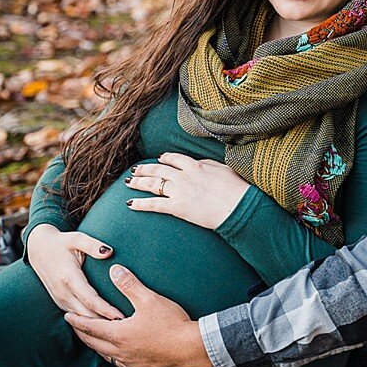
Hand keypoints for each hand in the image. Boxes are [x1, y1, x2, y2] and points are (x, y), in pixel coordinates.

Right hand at [24, 223, 124, 320]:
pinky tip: (104, 328)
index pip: (90, 299)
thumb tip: (109, 252)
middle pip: (86, 314)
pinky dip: (89, 324)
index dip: (106, 310)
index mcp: (69, 277)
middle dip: (104, 324)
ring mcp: (60, 299)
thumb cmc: (61, 243)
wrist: (38, 249)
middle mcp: (63, 292)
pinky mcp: (60, 302)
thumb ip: (93, 245)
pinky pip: (76, 317)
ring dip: (98, 327)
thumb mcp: (76, 239)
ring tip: (118, 332)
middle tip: (126, 329)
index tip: (121, 317)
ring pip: (81, 319)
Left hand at [65, 265, 213, 366]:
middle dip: (83, 334)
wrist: (193, 349)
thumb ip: (129, 285)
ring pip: (106, 356)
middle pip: (94, 344)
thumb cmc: (172, 323)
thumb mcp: (149, 299)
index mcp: (119, 335)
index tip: (67, 316)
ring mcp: (132, 364)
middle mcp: (121, 352)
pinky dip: (113, 356)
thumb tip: (114, 270)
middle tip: (75, 326)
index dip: (77, 321)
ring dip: (97, 347)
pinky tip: (117, 353)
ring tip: (93, 339)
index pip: (90, 327)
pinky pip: (121, 364)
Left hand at [124, 153, 252, 229]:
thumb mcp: (223, 169)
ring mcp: (179, 191)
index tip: (158, 159)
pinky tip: (130, 203)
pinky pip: (154, 204)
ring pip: (153, 183)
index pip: (174, 158)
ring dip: (138, 182)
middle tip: (135, 170)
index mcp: (195, 165)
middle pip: (158, 169)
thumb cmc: (237, 189)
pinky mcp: (177, 207)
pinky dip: (141, 204)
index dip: (164, 158)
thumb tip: (199, 163)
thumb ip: (207, 165)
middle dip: (145, 169)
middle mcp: (184, 176)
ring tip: (128, 182)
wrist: (238, 207)